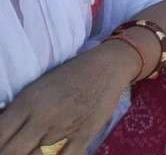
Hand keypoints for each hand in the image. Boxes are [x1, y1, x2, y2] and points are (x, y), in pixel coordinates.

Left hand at [0, 41, 135, 154]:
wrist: (108, 66)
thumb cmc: (70, 74)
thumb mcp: (37, 88)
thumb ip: (17, 112)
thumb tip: (2, 125)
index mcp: (28, 102)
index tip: (3, 144)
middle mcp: (43, 118)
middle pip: (11, 152)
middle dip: (9, 153)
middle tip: (15, 151)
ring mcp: (64, 129)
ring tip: (33, 150)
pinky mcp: (84, 137)